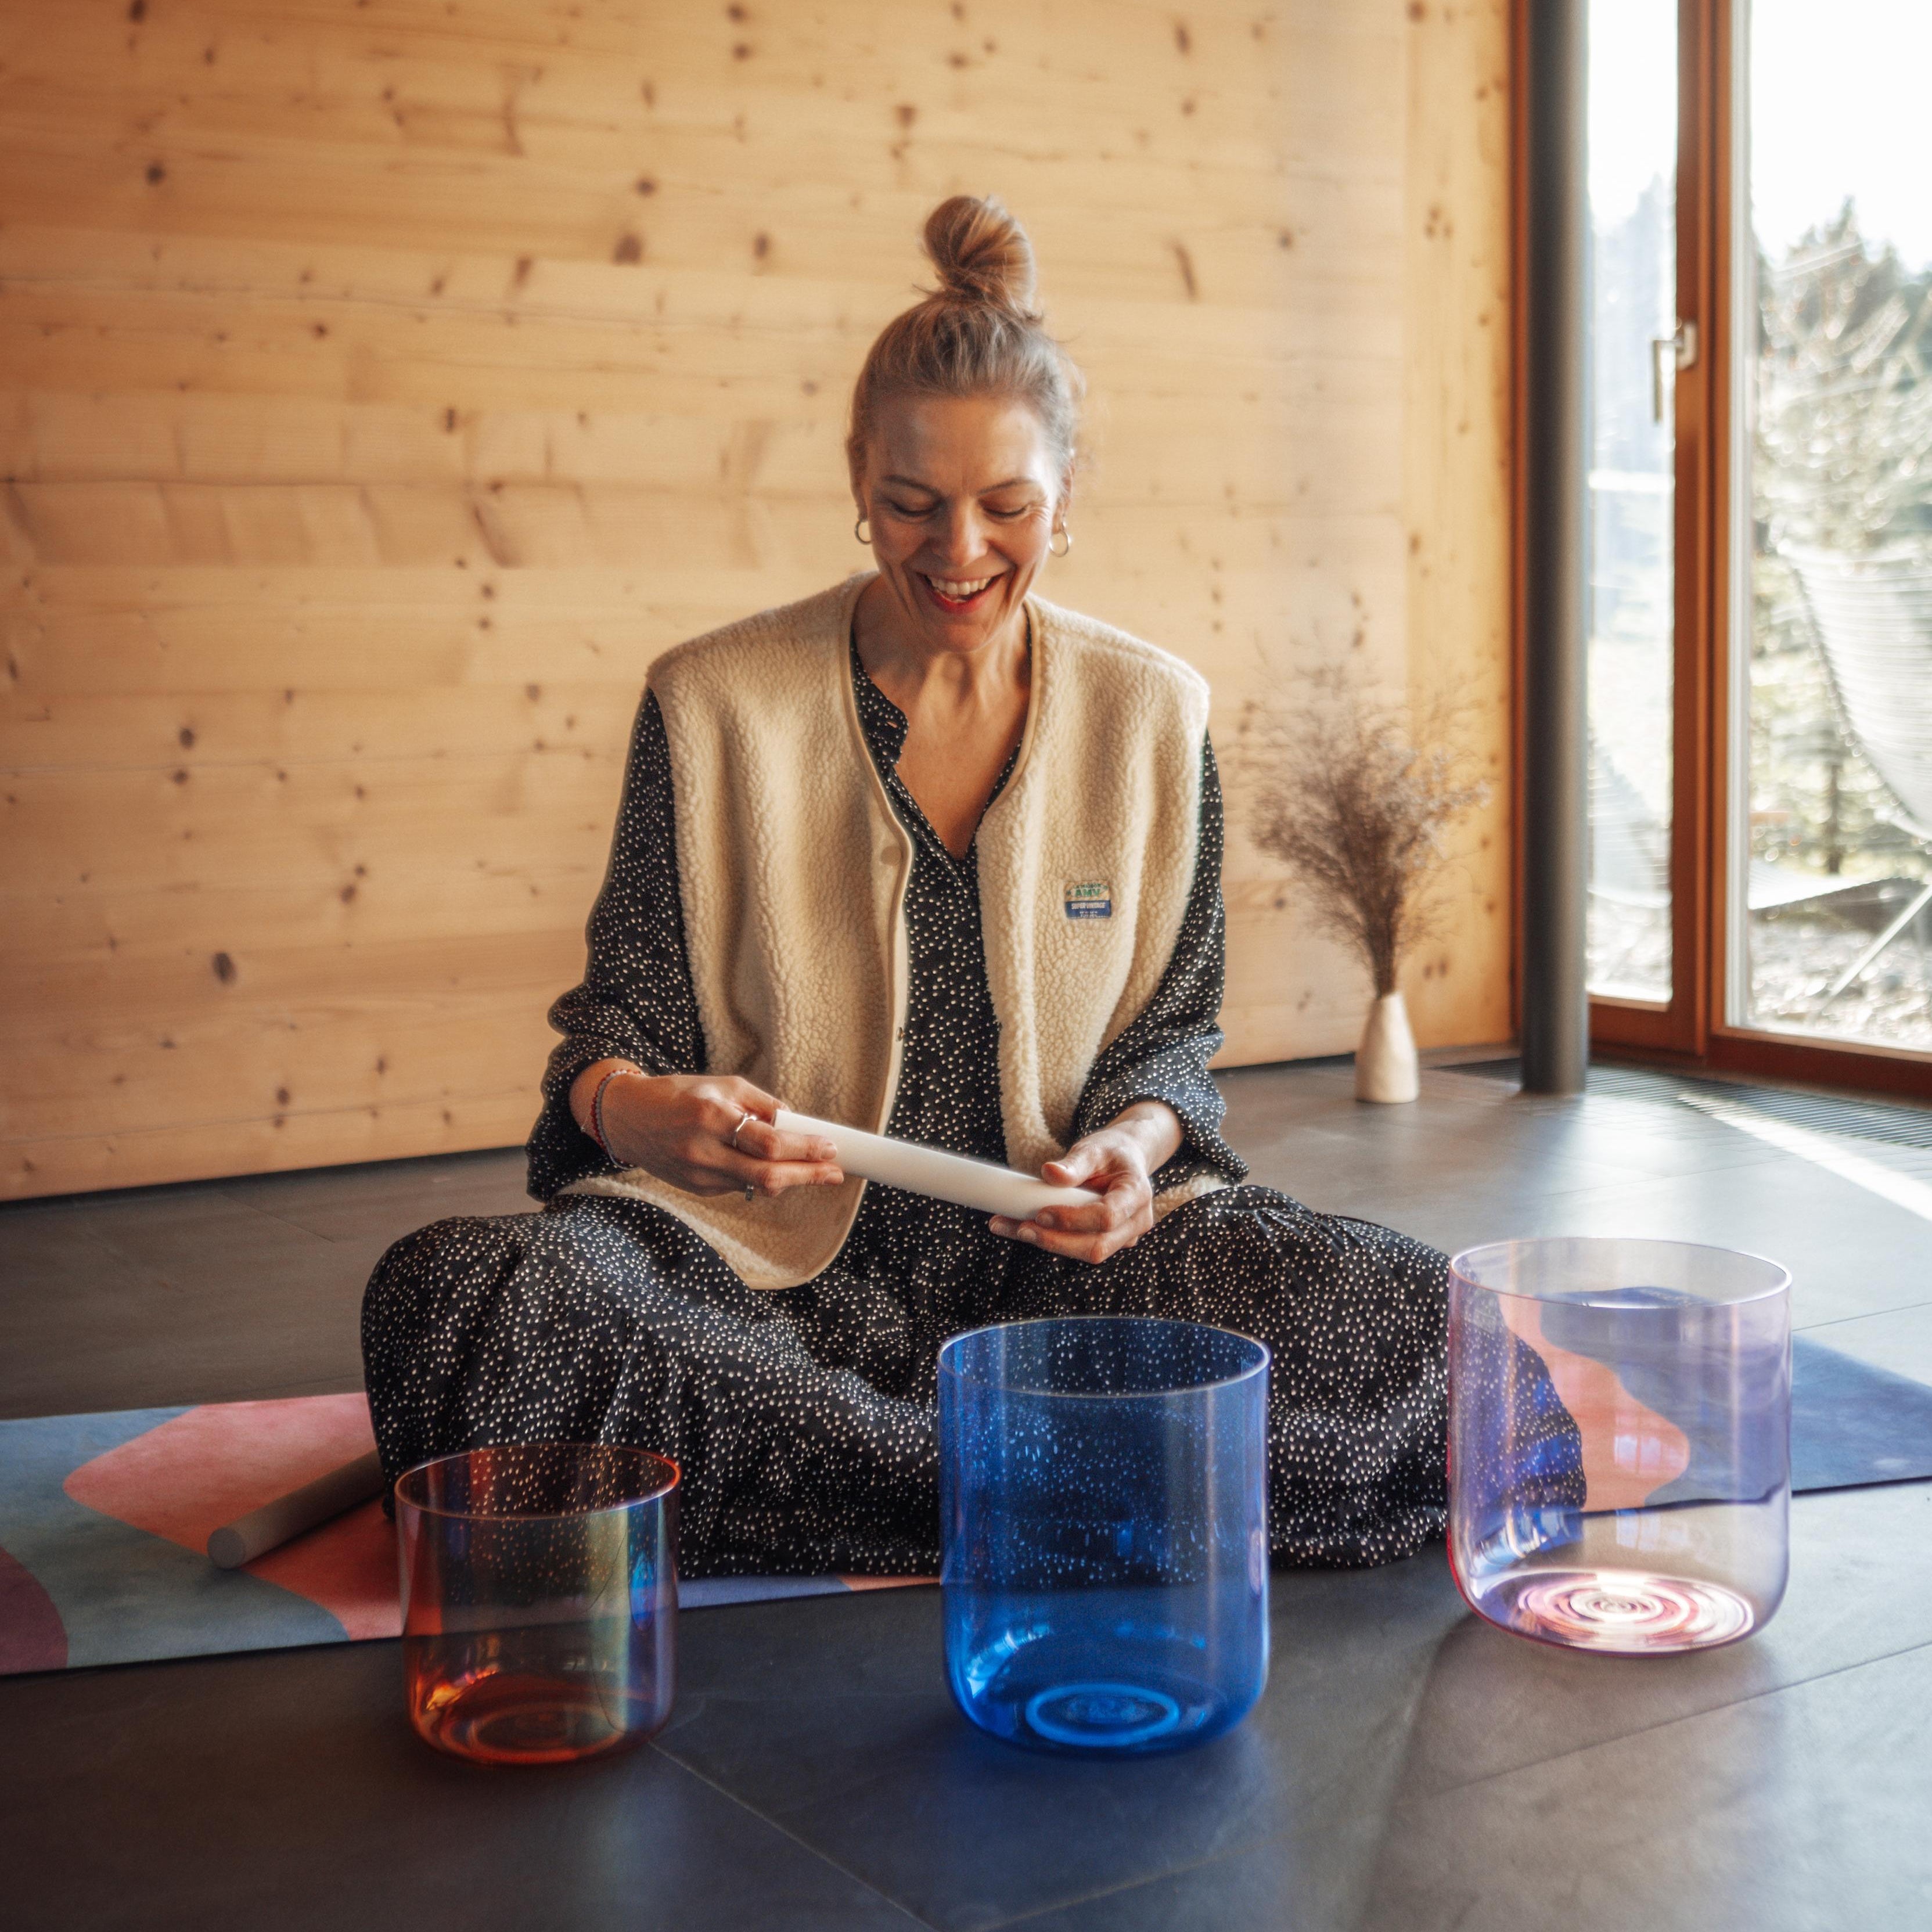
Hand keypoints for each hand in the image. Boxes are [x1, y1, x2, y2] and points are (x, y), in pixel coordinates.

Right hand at [575, 1066, 843, 1198]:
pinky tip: (769, 1166)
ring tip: (813, 1168)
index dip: (805, 1149)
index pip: (769, 1143)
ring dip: (788, 1178)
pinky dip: (759, 1177)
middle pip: (767, 1176)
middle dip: (808, 1176)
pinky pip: (739, 1186)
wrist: (627, 1117)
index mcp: (712, 1117)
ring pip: (756, 1186)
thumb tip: (797, 1123)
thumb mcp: (722, 1085)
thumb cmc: (678, 1094)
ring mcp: (699, 1175)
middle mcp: (704, 1151)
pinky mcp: (696, 1189)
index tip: (831, 1148)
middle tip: (835, 1173)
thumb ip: (761, 1104)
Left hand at [988, 1103, 1181, 1264]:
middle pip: (1097, 1245)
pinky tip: (1024, 1229)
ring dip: (1050, 1243)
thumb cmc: (1111, 1152)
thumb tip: (1049, 1172)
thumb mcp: (1094, 1148)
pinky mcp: (1109, 1241)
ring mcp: (1125, 1236)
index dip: (1073, 1220)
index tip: (1042, 1213)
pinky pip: (1081, 1248)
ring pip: (1088, 1252)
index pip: (1107, 1217)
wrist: (1127, 1158)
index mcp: (1137, 1193)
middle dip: (1056, 1241)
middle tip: (1021, 1228)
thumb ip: (1074, 1164)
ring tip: (1013, 1228)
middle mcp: (1137, 1221)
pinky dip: (1053, 1240)